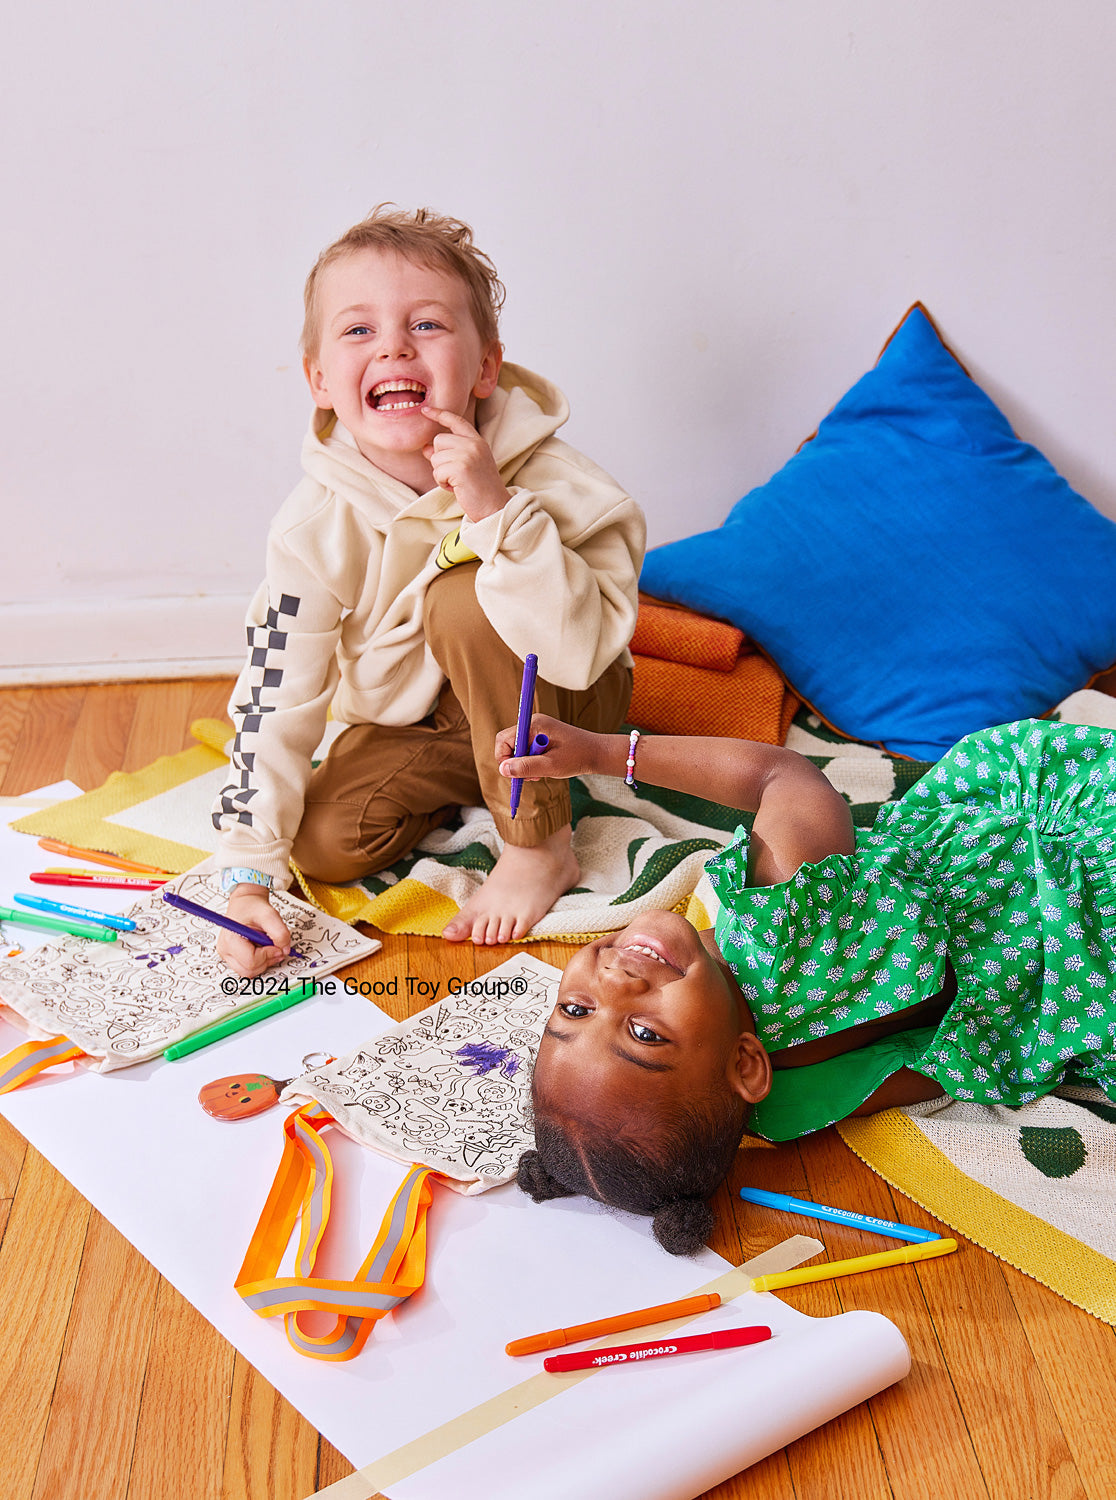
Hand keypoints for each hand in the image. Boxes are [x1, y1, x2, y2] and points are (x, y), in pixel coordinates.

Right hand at [217, 887, 291, 977]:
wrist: (246, 902)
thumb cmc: (253, 907)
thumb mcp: (270, 915)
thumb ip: (280, 933)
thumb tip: (284, 950)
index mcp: (231, 939)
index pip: (251, 961)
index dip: (268, 955)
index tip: (276, 946)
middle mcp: (225, 949)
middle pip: (249, 971)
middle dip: (266, 961)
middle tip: (273, 947)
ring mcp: (227, 955)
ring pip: (249, 972)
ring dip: (263, 962)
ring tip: (266, 945)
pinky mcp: (232, 957)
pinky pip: (248, 967)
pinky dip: (259, 961)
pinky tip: (261, 947)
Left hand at [421, 406, 509, 520]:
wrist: (495, 508)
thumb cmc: (480, 490)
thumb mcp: (465, 467)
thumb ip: (447, 455)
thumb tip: (425, 448)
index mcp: (478, 441)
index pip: (456, 421)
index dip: (439, 414)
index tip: (425, 410)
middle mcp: (474, 444)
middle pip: (438, 440)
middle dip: (439, 459)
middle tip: (454, 474)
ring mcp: (468, 455)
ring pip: (435, 457)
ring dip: (441, 473)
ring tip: (457, 482)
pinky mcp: (461, 468)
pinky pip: (437, 472)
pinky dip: (442, 483)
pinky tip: (456, 488)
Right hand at [495, 713, 615, 783]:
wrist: (597, 753)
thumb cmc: (577, 756)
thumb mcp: (550, 766)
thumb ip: (526, 767)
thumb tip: (503, 770)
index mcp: (534, 725)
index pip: (503, 739)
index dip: (503, 758)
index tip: (514, 774)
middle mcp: (533, 723)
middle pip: (508, 743)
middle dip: (514, 762)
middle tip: (529, 777)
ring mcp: (537, 729)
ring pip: (517, 748)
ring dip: (523, 764)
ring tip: (539, 774)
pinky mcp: (541, 736)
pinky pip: (526, 749)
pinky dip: (531, 761)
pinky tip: (543, 768)